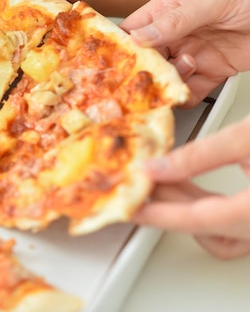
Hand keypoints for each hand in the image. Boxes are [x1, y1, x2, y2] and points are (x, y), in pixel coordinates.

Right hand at [120, 0, 249, 107]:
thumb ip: (174, 20)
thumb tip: (139, 37)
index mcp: (170, 8)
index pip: (134, 27)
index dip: (121, 44)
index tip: (110, 60)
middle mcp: (178, 32)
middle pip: (147, 56)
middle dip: (143, 70)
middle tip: (142, 80)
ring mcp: (195, 52)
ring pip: (166, 75)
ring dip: (169, 80)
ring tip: (185, 71)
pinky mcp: (214, 71)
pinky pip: (191, 89)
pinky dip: (186, 95)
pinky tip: (187, 92)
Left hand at [132, 115, 249, 259]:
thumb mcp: (246, 137)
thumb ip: (200, 154)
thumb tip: (156, 166)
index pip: (196, 220)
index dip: (157, 214)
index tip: (128, 208)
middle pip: (204, 225)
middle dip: (167, 204)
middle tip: (138, 184)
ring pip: (218, 229)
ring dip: (187, 205)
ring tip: (162, 176)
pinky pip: (231, 221)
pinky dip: (207, 204)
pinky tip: (189, 180)